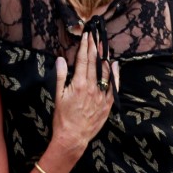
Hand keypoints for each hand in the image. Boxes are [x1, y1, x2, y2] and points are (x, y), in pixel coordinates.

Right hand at [51, 34, 115, 156]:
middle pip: (94, 62)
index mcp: (79, 84)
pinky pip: (114, 86)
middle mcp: (92, 87)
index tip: (86, 35)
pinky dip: (114, 74)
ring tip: (104, 45)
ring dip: (104, 57)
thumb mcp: (58, 95)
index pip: (83, 60)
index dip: (85, 46)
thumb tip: (61, 59)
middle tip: (95, 35)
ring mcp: (102, 95)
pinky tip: (114, 65)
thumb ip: (61, 76)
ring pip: (105, 71)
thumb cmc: (63, 117)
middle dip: (94, 47)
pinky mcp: (108, 103)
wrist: (73, 137)